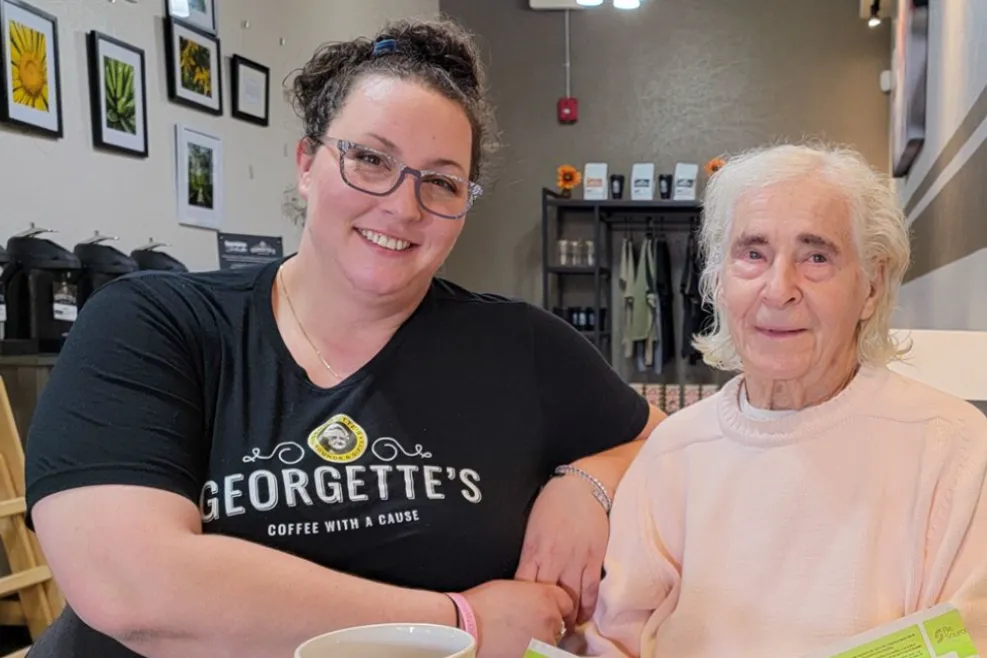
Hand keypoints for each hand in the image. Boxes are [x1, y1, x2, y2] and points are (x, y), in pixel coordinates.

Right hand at [463, 579, 572, 657]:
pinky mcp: (535, 656)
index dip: (555, 607)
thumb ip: (534, 595)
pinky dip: (530, 651)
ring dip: (538, 642)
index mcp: (547, 597)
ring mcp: (544, 642)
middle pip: (558, 624)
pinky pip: (538, 653)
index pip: (566, 603)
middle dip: (546, 625)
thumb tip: (538, 604)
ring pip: (550, 643)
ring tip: (515, 638)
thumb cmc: (483, 604)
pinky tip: (511, 646)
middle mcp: (550, 619)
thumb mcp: (514, 587)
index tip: (545, 611)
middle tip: (523, 625)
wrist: (466, 625)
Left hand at [515, 473, 608, 626]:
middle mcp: (552, 558)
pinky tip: (585, 615)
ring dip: (568, 616)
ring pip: (570, 598)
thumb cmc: (553, 503)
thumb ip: (531, 553)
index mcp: (533, 550)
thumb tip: (527, 576)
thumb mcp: (532, 527)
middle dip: (546, 614)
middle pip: (545, 597)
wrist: (582, 486)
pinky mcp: (593, 559)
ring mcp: (574, 560)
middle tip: (547, 625)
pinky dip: (588, 607)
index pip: (523, 586)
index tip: (525, 612)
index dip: (524, 603)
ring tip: (567, 626)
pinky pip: (590, 590)